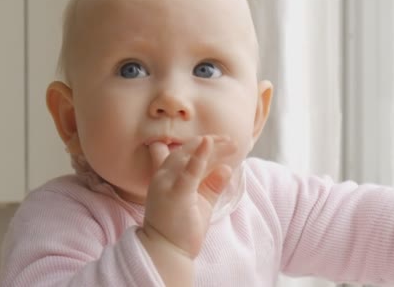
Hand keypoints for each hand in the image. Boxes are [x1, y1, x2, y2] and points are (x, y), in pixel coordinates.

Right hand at [141, 135, 236, 258]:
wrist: (167, 253)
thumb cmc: (181, 230)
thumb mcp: (201, 203)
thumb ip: (212, 185)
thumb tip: (228, 168)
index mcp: (166, 178)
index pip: (183, 154)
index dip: (201, 145)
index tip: (221, 141)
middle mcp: (163, 178)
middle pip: (186, 151)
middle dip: (210, 143)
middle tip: (231, 140)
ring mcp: (167, 185)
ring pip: (187, 157)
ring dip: (209, 146)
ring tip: (229, 141)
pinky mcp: (175, 195)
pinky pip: (188, 173)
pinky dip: (198, 158)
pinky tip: (209, 143)